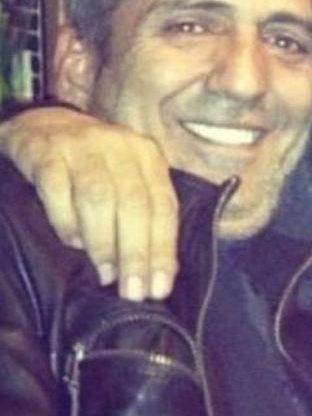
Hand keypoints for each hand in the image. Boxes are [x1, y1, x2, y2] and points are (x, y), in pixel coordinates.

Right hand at [0, 106, 177, 300]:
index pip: (163, 205)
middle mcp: (120, 147)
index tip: (160, 287)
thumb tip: (160, 272)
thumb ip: (144, 214)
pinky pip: (58, 191)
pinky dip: (66, 222)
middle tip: (133, 292)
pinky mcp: (48, 153)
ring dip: (104, 242)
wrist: (44, 123)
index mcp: (147, 155)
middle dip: (136, 253)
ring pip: (99, 198)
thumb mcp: (127, 178)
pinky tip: (73, 244)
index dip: (163, 249)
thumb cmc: (95, 163)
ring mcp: (83, 147)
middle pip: (134, 204)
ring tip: (106, 274)